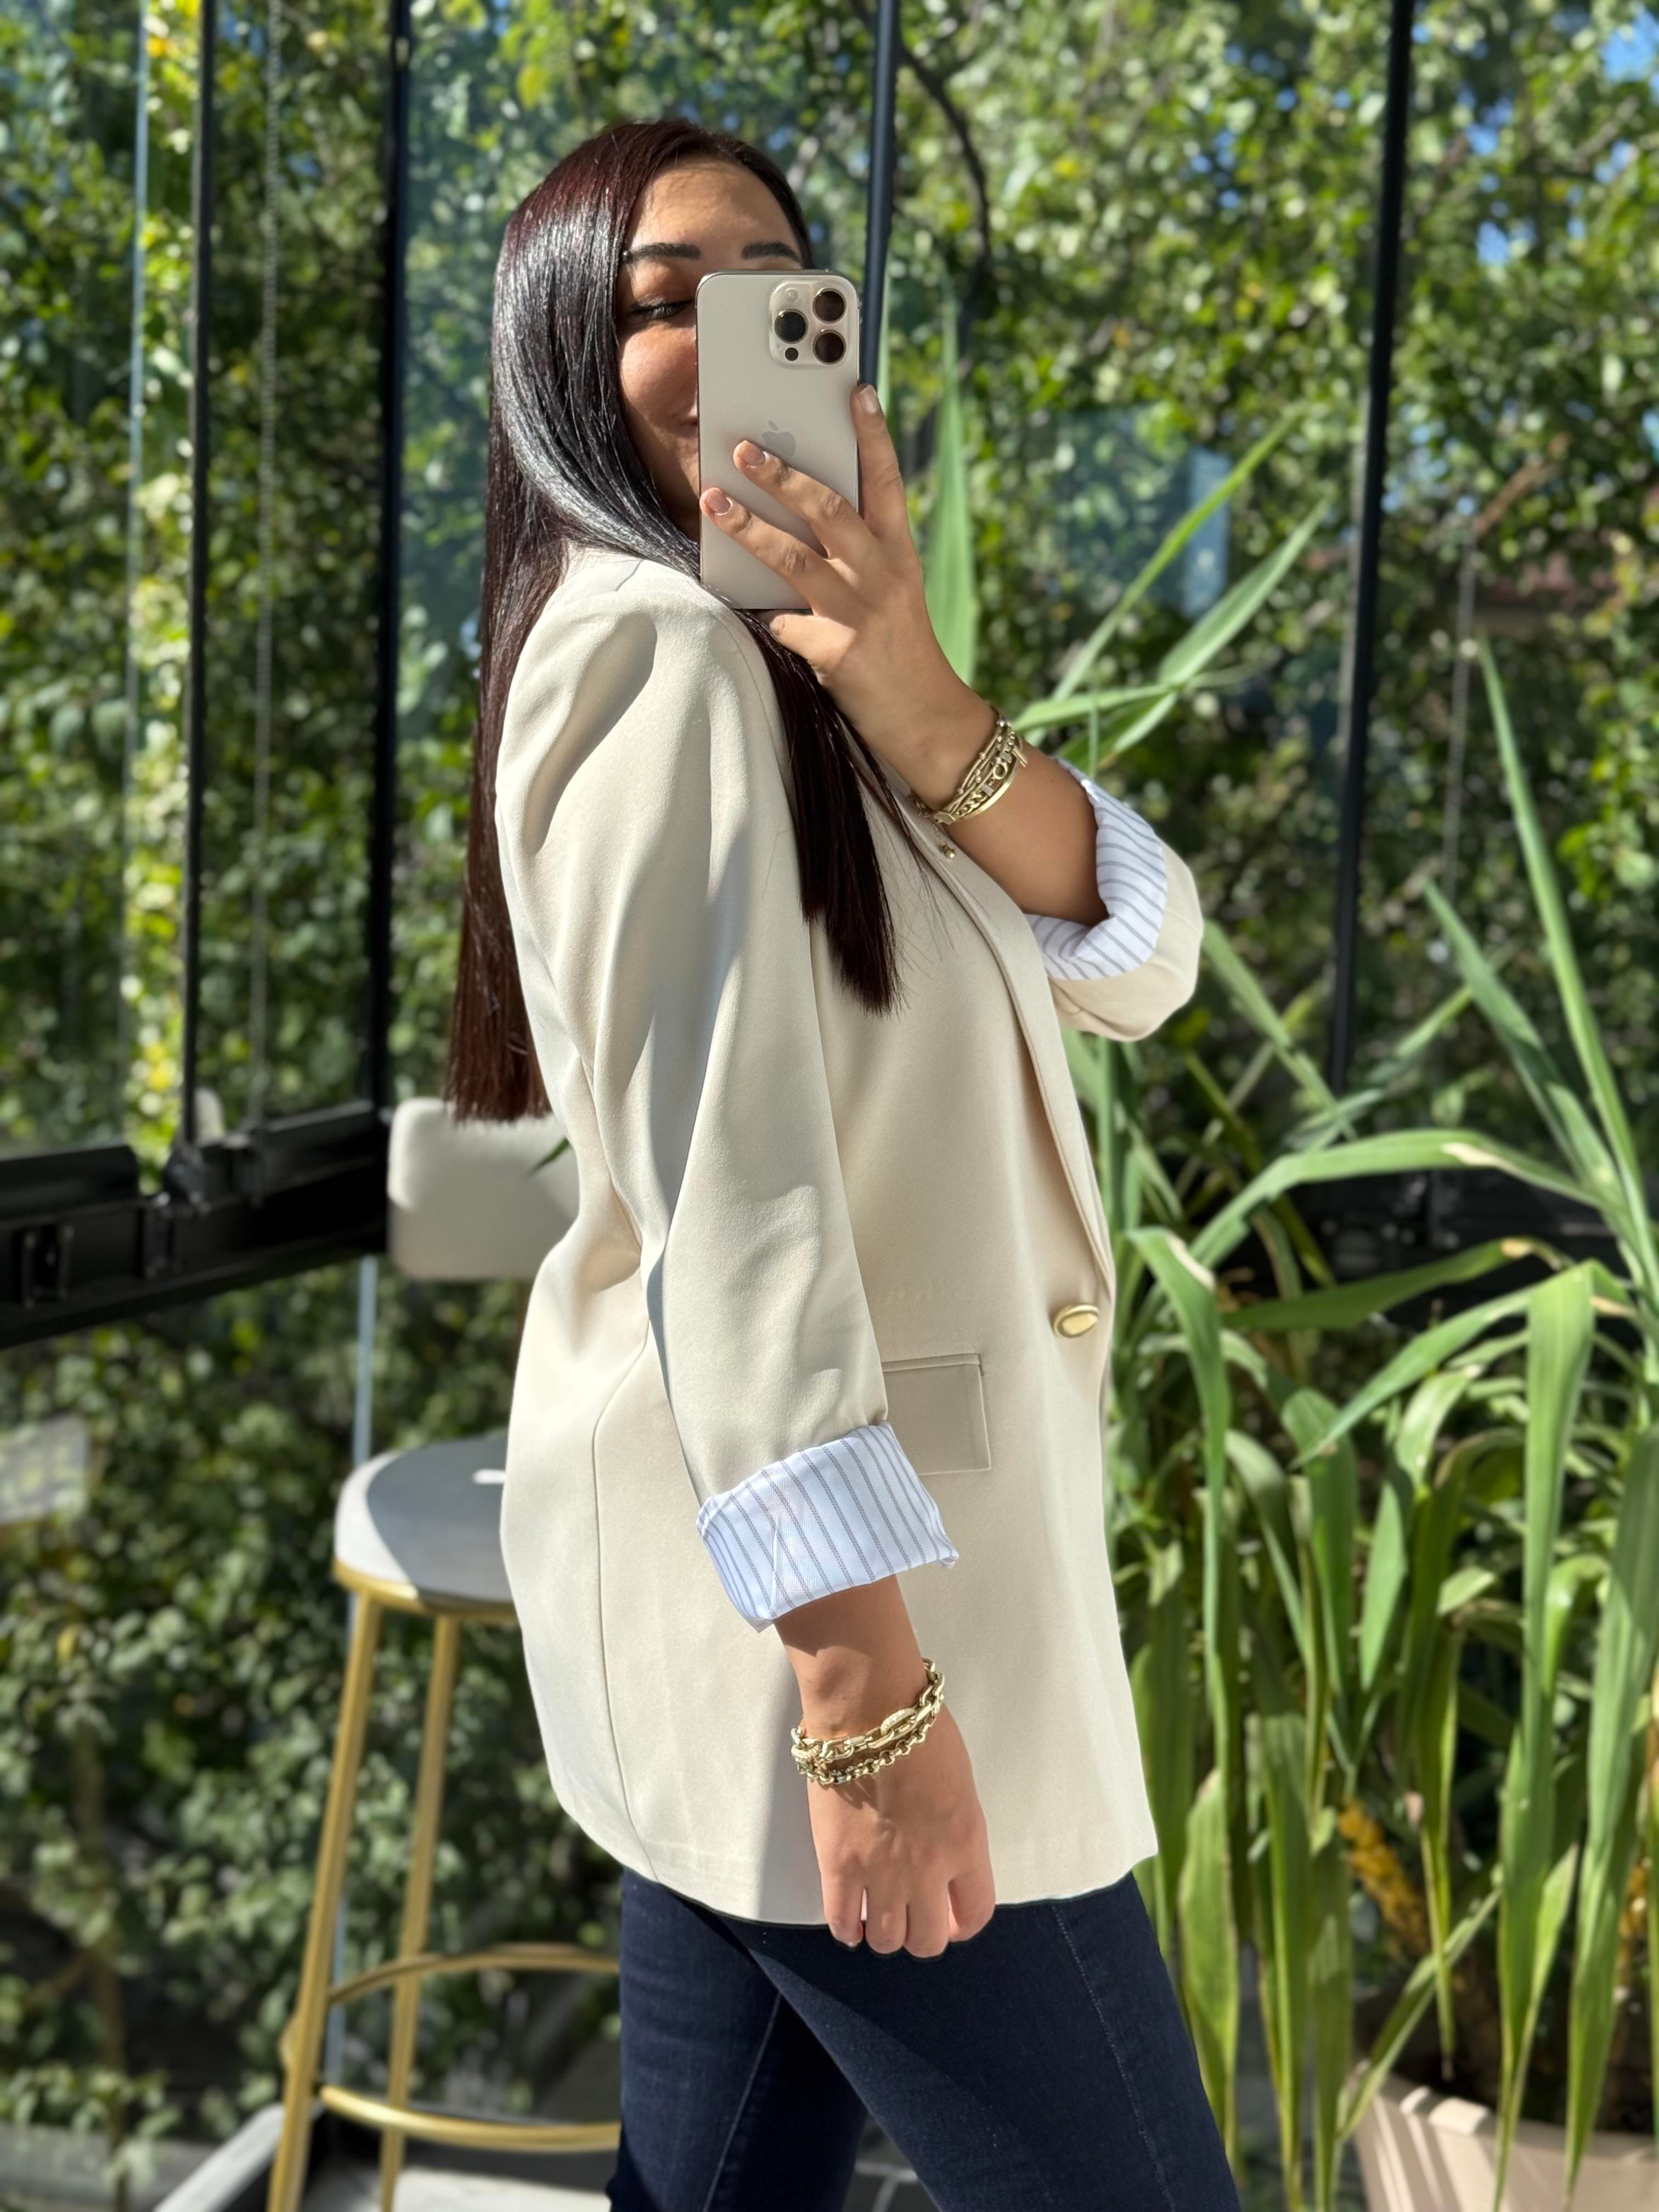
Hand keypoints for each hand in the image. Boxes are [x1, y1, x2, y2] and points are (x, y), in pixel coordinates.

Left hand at [697, 385, 987, 795]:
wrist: (926, 718)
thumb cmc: (900, 649)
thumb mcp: (892, 592)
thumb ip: (856, 557)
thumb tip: (798, 519)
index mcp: (899, 554)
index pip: (887, 482)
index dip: (873, 435)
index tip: (857, 390)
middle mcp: (882, 575)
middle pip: (830, 510)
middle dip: (784, 475)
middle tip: (745, 447)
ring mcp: (860, 613)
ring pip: (795, 558)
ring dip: (750, 526)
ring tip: (714, 500)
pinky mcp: (837, 651)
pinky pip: (781, 622)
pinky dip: (756, 613)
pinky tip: (736, 605)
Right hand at [805, 1702, 996, 1956]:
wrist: (868, 1709)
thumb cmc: (921, 1730)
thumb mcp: (960, 1785)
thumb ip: (955, 1829)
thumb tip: (939, 1852)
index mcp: (965, 1844)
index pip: (975, 1913)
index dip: (962, 1924)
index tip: (950, 1917)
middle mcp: (928, 1870)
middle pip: (928, 1940)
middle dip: (922, 1932)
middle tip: (911, 1913)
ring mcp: (880, 1872)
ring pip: (886, 1940)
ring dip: (885, 1932)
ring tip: (878, 1912)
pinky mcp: (838, 1865)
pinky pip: (841, 1922)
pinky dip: (847, 1929)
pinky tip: (850, 1922)